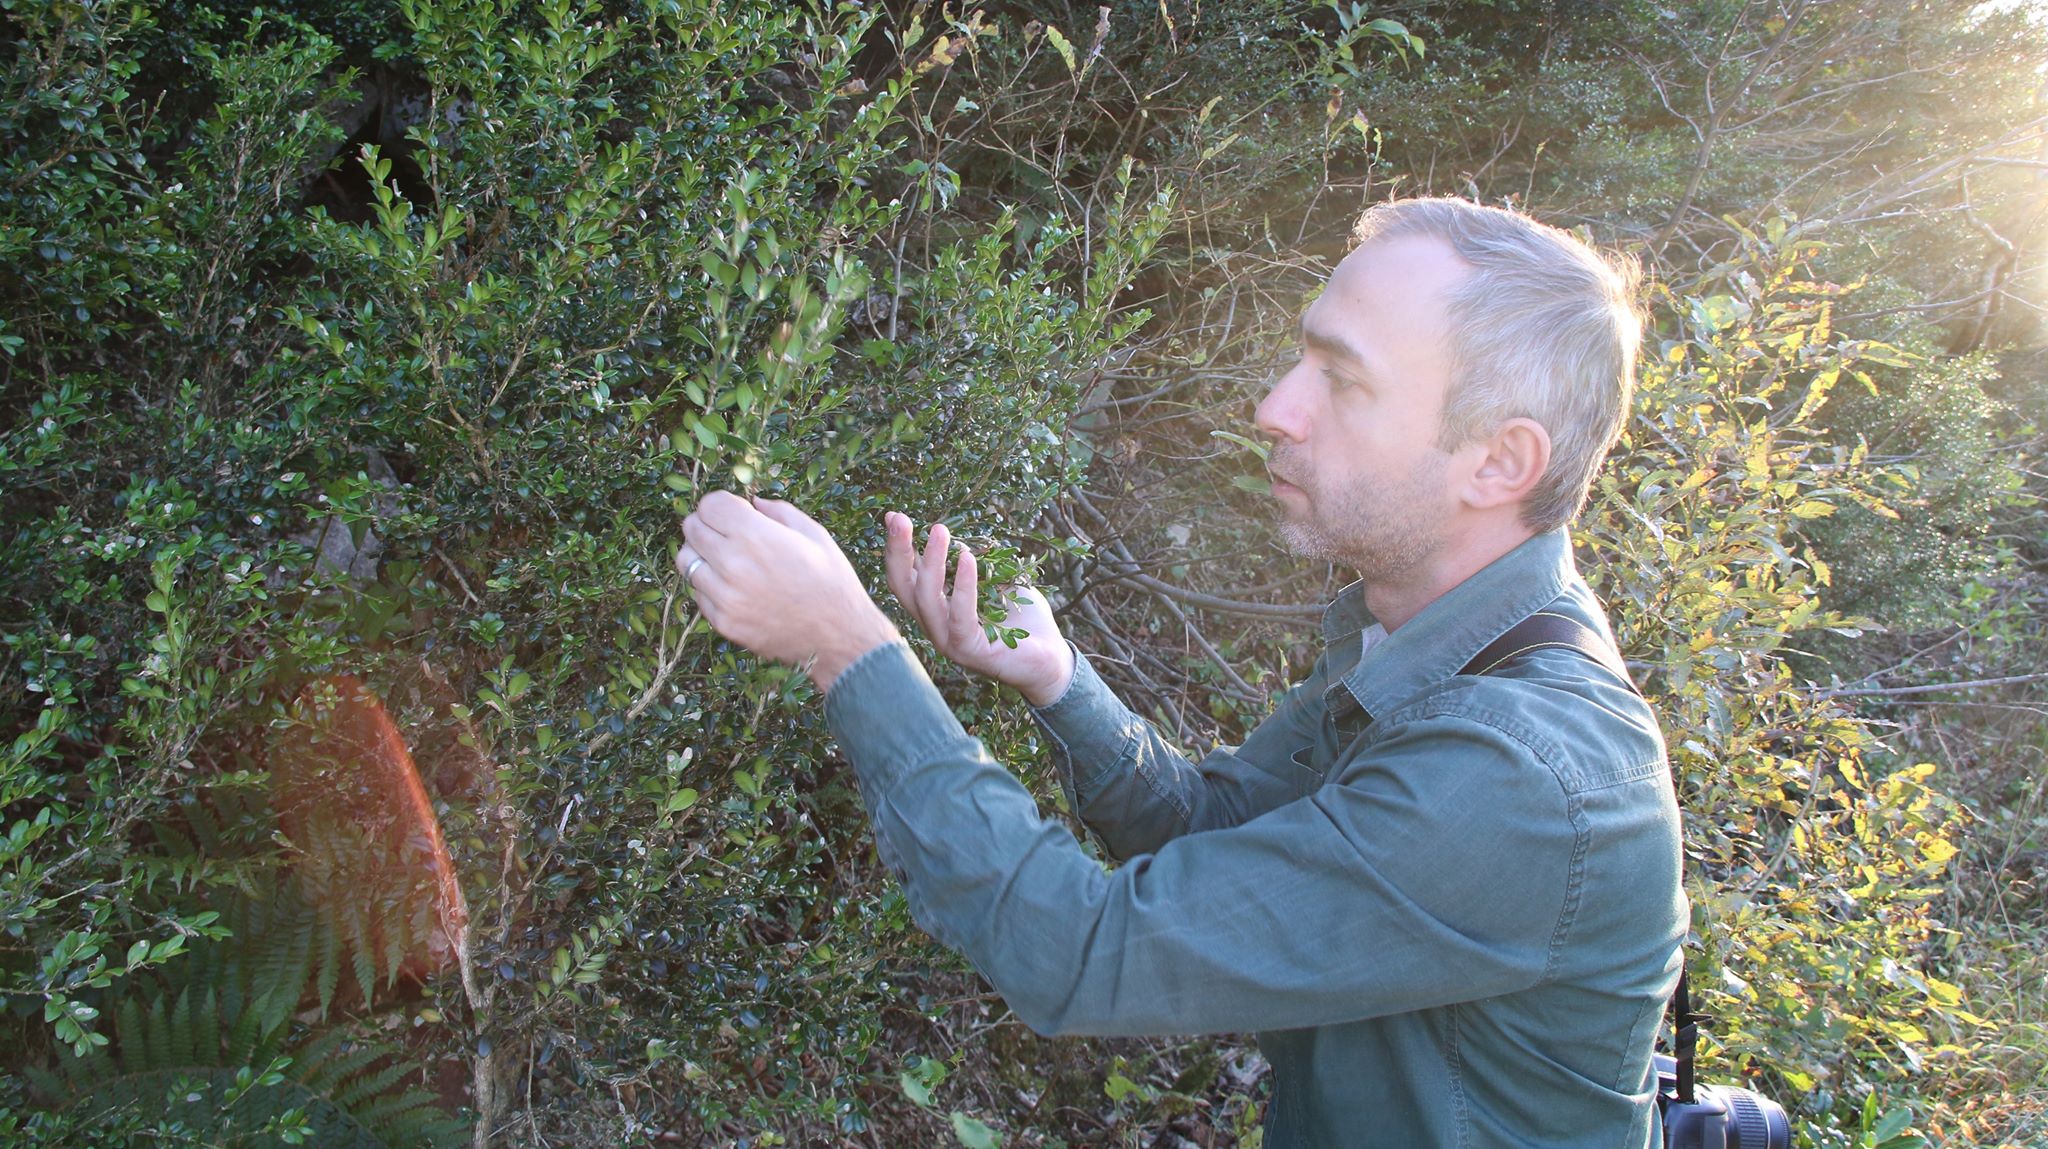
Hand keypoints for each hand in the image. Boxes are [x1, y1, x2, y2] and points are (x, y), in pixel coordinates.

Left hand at [675, 492, 900, 692]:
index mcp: (756, 536)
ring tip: (726, 560)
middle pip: (692, 529)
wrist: (839, 637)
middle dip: (707, 525)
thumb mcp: (815, 535)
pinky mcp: (722, 621)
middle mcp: (733, 564)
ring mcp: (724, 596)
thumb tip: (753, 503)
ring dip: (701, 555)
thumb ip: (779, 511)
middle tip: (727, 533)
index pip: (708, 505)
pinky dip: (709, 586)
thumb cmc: (831, 582)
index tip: (733, 512)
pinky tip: (734, 587)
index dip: (720, 504)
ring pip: (686, 561)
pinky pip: (698, 593)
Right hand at [882, 511, 1073, 706]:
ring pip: (926, 600)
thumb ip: (975, 561)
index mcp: (936, 608)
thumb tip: (959, 534)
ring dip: (930, 562)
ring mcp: (948, 641)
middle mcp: (935, 625)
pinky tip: (968, 558)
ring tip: (939, 531)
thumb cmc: (1021, 619)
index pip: (905, 577)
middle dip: (898, 551)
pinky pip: (960, 616)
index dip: (897, 548)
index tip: (893, 516)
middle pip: (903, 587)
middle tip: (899, 519)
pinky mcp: (969, 651)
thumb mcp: (996, 580)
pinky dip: (963, 585)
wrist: (1050, 658)